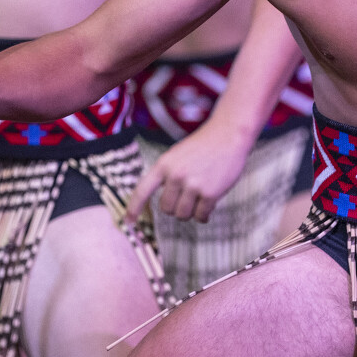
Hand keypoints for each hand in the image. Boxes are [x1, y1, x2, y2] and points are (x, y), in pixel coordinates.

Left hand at [127, 112, 255, 223]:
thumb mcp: (177, 155)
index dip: (133, 208)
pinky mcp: (210, 193)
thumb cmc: (203, 146)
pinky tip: (210, 204)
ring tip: (200, 197)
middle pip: (167, 209)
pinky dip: (205, 215)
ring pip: (183, 215)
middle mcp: (175, 175)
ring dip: (191, 212)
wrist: (229, 135)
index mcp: (164, 165)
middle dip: (176, 208)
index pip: (142, 190)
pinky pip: (201, 216)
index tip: (128, 221)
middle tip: (188, 197)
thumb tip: (163, 204)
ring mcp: (193, 185)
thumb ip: (166, 175)